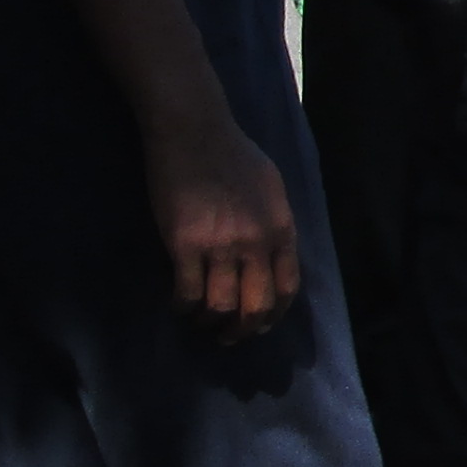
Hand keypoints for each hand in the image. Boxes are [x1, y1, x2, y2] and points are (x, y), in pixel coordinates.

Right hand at [141, 105, 300, 338]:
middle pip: (255, 307)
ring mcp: (221, 246)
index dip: (273, 315)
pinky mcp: (185, 245)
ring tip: (200, 322)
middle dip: (242, 330)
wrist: (194, 129)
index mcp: (281, 230)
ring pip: (220, 307)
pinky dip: (183, 307)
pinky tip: (179, 305)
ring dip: (210, 323)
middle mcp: (257, 244)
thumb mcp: (272, 188)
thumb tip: (273, 254)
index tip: (259, 325)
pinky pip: (187, 293)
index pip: (287, 289)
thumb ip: (275, 223)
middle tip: (227, 337)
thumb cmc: (233, 153)